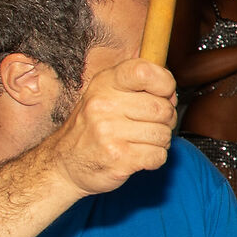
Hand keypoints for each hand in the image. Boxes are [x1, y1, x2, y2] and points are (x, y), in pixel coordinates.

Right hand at [42, 56, 176, 193]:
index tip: (163, 93)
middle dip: (165, 120)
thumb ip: (140, 88)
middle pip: (162, 108)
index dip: (164, 83)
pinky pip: (158, 155)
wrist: (65, 164)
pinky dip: (155, 159)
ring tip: (140, 141)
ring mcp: (109, 132)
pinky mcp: (118, 158)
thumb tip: (172, 94)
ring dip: (159, 141)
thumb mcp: (108, 96)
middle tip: (150, 125)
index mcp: (104, 83)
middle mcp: (104, 104)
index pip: (144, 71)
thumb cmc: (93, 128)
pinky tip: (138, 155)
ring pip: (163, 134)